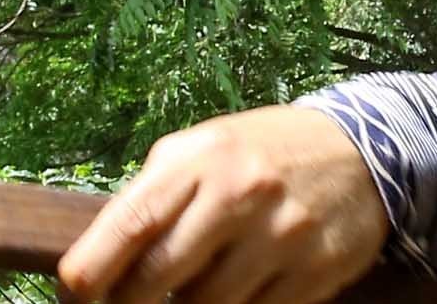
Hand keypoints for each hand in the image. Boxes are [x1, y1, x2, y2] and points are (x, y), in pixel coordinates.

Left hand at [56, 105, 388, 303]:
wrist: (362, 150)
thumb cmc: (259, 152)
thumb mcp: (200, 148)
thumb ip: (152, 194)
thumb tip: (98, 255)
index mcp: (200, 158)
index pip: (130, 223)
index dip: (91, 270)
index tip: (74, 293)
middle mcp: (241, 194)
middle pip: (160, 278)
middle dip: (130, 303)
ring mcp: (282, 237)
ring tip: (186, 291)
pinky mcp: (317, 273)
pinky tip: (231, 295)